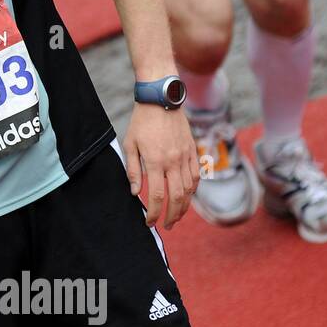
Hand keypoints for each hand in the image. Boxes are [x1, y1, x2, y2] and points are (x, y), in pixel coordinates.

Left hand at [122, 103, 198, 228]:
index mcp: (155, 161)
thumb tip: (135, 192)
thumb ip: (132, 170)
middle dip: (171, 215)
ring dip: (184, 207)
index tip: (149, 223)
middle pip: (177, 197)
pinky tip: (187, 198)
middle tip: (165, 226)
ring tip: (176, 217)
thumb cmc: (141, 122)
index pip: (158, 195)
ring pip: (189, 190)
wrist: (162, 100)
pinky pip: (196, 177)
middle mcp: (173, 161)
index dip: (155, 213)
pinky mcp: (192, 151)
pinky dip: (193, 191)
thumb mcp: (130, 144)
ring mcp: (185, 157)